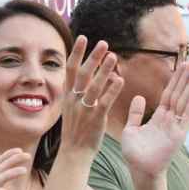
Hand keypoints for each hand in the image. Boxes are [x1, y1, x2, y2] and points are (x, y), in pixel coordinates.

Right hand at [58, 37, 124, 157]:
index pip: (70, 69)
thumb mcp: (72, 108)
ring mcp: (84, 109)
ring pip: (94, 86)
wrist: (74, 153)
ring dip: (104, 70)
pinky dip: (112, 90)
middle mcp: (74, 100)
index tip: (83, 37)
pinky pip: (105, 102)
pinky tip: (120, 80)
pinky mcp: (95, 119)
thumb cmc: (76, 130)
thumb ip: (80, 91)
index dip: (76, 52)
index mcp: (68, 96)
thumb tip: (91, 75)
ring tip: (114, 56)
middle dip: (93, 57)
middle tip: (103, 43)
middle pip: (82, 74)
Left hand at [120, 61, 188, 178]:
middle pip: (179, 94)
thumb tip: (139, 97)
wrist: (139, 171)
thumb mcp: (130, 129)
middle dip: (186, 78)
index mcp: (159, 118)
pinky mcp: (178, 135)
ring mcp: (175, 127)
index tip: (181, 66)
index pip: (169, 94)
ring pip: (184, 101)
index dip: (175, 81)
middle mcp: (170, 120)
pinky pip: (185, 116)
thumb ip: (136, 113)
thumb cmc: (135, 154)